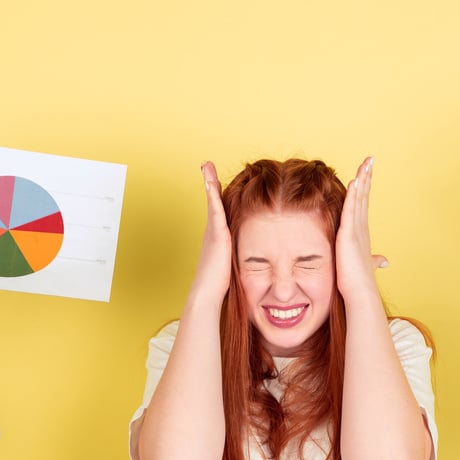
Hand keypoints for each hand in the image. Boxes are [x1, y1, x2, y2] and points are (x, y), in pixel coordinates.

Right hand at [189, 162, 232, 302]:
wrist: (207, 294)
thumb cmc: (221, 285)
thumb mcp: (233, 266)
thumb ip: (238, 258)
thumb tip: (254, 262)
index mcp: (218, 238)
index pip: (220, 212)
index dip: (217, 196)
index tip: (215, 182)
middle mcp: (213, 232)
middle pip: (213, 202)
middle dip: (209, 182)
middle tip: (206, 165)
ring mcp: (213, 232)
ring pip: (212, 202)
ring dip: (209, 182)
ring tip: (206, 165)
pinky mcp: (216, 235)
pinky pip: (215, 211)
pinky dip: (213, 195)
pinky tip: (212, 183)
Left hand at [335, 156, 388, 302]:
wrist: (360, 293)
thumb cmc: (358, 282)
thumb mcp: (364, 265)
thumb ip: (373, 260)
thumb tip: (383, 261)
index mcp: (361, 233)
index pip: (363, 204)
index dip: (366, 187)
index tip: (367, 172)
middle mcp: (361, 228)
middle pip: (364, 196)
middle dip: (367, 177)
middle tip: (370, 159)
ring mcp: (356, 230)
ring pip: (359, 199)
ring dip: (362, 180)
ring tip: (365, 164)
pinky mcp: (348, 235)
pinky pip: (351, 210)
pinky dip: (353, 195)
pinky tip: (354, 181)